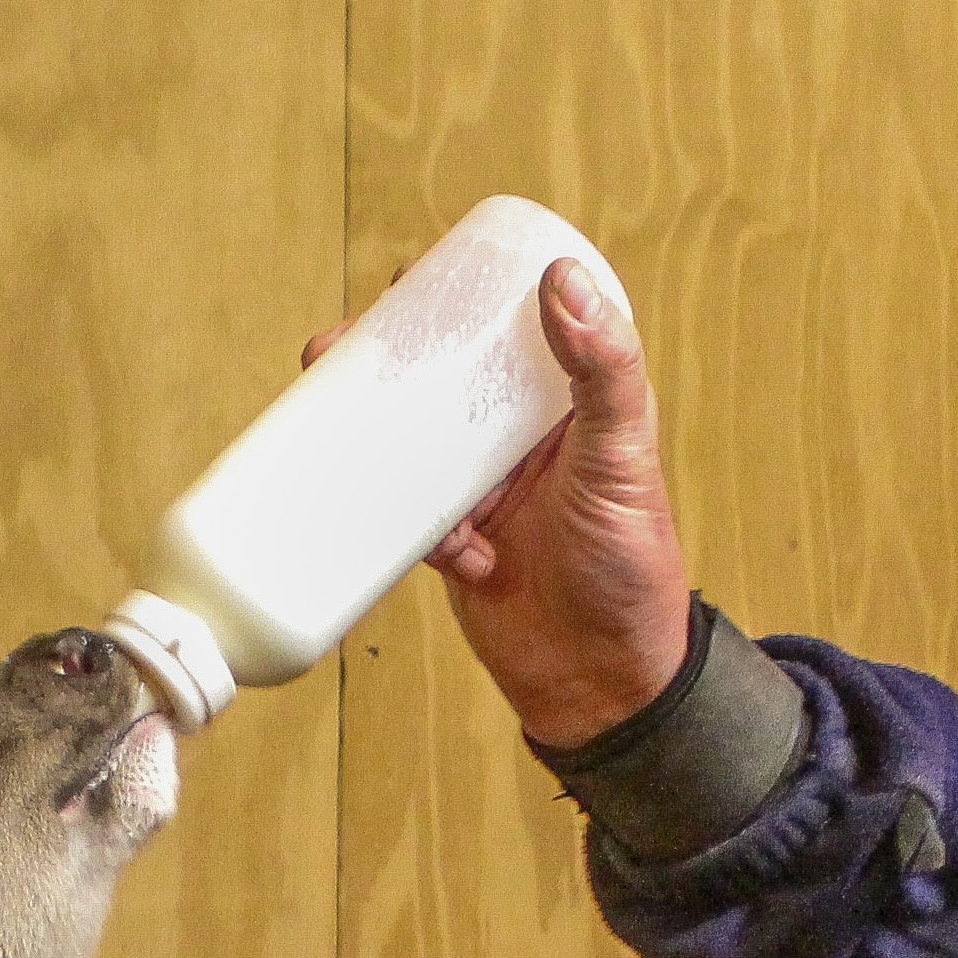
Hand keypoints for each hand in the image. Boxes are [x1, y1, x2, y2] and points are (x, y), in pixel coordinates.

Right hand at [312, 260, 694, 746]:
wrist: (602, 680)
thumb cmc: (631, 564)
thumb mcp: (622, 454)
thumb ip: (603, 369)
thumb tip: (562, 278)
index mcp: (569, 402)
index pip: (509, 330)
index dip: (459, 300)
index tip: (409, 277)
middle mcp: (520, 439)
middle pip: (441, 380)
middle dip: (386, 362)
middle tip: (333, 348)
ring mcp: (482, 490)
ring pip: (412, 442)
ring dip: (371, 431)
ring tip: (325, 410)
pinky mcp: (452, 542)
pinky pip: (405, 515)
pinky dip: (403, 523)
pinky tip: (441, 542)